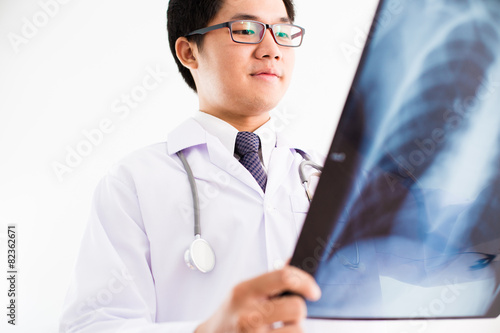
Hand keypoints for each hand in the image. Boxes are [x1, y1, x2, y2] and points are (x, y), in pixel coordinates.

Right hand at [195, 265, 320, 332]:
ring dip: (294, 330)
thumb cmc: (232, 313)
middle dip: (299, 311)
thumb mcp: (246, 291)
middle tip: (289, 315)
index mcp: (244, 291)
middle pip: (296, 307)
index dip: (305, 282)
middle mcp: (246, 314)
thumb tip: (293, 260)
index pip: (283, 276)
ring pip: (298, 330)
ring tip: (279, 329)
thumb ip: (271, 279)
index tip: (313, 291)